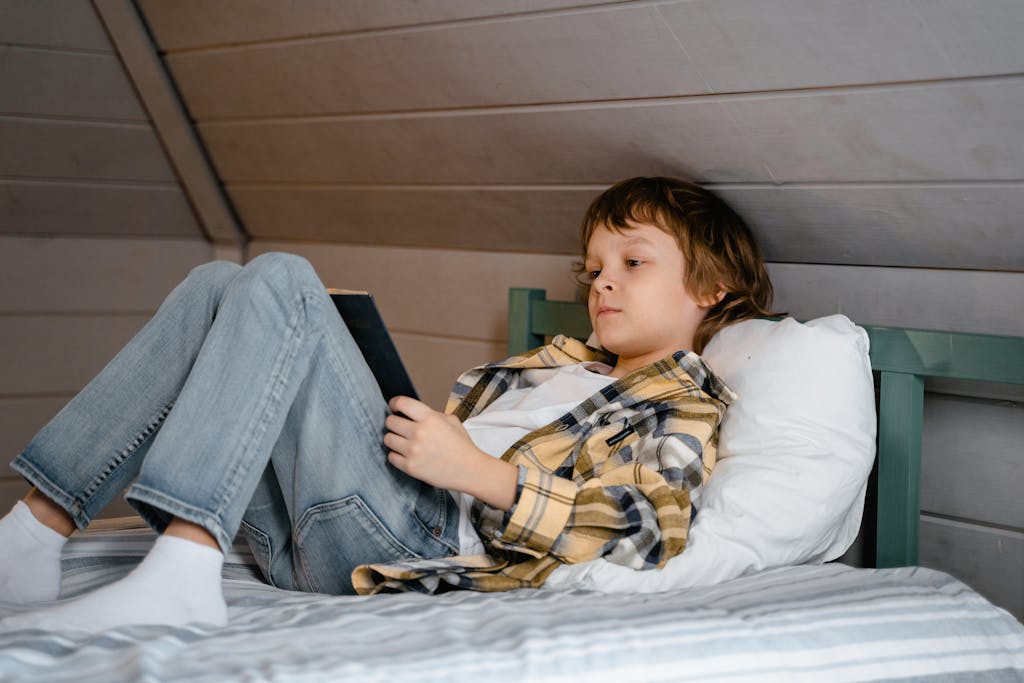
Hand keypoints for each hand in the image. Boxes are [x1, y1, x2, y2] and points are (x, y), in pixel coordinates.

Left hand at [384, 396, 516, 509]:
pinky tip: (406, 455)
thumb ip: (432, 414)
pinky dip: (396, 455)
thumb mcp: (452, 421)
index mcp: (430, 418)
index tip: (394, 406)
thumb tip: (414, 412)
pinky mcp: (410, 467)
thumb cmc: (462, 446)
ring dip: (394, 439)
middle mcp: (419, 433)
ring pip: (388, 439)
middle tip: (400, 427)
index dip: (395, 403)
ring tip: (403, 442)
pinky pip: (391, 457)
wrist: (470, 470)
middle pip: (390, 422)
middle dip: (394, 423)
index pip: (402, 403)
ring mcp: (413, 451)